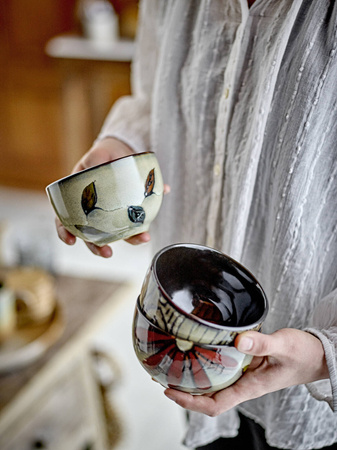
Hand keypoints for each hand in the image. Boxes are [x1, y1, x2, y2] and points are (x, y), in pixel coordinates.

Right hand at [56, 137, 160, 256]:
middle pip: (90, 233)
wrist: (123, 151)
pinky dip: (141, 227)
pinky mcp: (126, 212)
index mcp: (77, 196)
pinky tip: (147, 230)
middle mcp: (92, 209)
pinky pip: (132, 223)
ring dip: (127, 240)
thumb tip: (105, 168)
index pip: (64, 216)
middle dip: (97, 246)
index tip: (71, 241)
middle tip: (108, 252)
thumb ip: (99, 160)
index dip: (64, 231)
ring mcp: (110, 213)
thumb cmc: (105, 153)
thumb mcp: (99, 153)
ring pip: (115, 232)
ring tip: (140, 240)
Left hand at [164, 328, 328, 416]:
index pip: (215, 404)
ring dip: (192, 375)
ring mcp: (244, 374)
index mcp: (250, 387)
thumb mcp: (283, 345)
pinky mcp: (246, 363)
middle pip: (207, 396)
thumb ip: (262, 343)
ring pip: (213, 381)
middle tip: (160, 374)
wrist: (317, 356)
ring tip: (172, 362)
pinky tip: (197, 349)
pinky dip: (207, 362)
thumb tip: (239, 340)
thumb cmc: (303, 355)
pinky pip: (221, 367)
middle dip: (183, 389)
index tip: (170, 390)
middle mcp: (243, 383)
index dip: (190, 402)